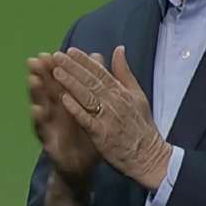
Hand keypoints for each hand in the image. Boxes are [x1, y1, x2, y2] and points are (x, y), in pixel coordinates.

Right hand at [27, 51, 100, 191]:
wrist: (84, 166)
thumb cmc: (87, 134)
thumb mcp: (92, 109)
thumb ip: (93, 82)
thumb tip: (96, 55)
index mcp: (66, 102)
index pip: (59, 81)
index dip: (54, 68)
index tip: (49, 53)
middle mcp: (55, 112)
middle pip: (47, 90)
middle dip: (40, 75)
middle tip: (34, 60)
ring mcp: (51, 126)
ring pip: (42, 106)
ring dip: (36, 94)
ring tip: (33, 79)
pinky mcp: (49, 142)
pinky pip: (43, 130)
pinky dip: (39, 120)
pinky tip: (38, 110)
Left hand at [51, 45, 171, 190]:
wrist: (149, 156)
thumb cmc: (142, 126)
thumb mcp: (138, 95)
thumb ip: (125, 73)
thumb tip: (119, 49)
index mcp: (121, 92)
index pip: (100, 72)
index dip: (85, 61)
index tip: (70, 51)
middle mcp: (114, 101)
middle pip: (91, 81)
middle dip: (73, 67)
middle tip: (57, 56)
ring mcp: (108, 118)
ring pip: (87, 96)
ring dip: (71, 83)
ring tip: (56, 72)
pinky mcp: (102, 134)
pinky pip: (87, 119)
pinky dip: (76, 108)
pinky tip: (64, 99)